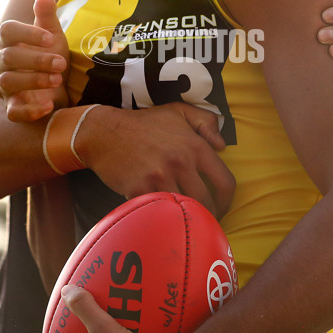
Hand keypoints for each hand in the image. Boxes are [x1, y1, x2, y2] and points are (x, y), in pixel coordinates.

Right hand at [0, 0, 70, 120]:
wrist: (59, 86)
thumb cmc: (51, 56)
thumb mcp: (54, 36)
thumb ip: (47, 17)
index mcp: (9, 41)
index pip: (7, 30)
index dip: (28, 33)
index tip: (51, 39)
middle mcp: (1, 62)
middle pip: (8, 57)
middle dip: (37, 60)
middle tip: (62, 63)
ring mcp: (5, 86)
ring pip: (7, 82)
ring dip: (34, 80)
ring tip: (58, 80)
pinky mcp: (13, 107)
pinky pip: (13, 112)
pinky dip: (30, 110)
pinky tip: (49, 104)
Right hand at [76, 102, 235, 217]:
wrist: (105, 132)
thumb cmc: (144, 123)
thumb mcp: (178, 111)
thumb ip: (205, 121)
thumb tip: (222, 145)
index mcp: (195, 146)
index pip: (225, 182)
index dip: (228, 201)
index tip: (222, 207)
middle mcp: (180, 162)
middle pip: (206, 202)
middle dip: (209, 216)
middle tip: (204, 221)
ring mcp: (159, 177)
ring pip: (184, 210)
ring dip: (186, 218)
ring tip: (186, 221)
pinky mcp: (139, 190)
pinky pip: (158, 211)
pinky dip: (162, 216)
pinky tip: (163, 216)